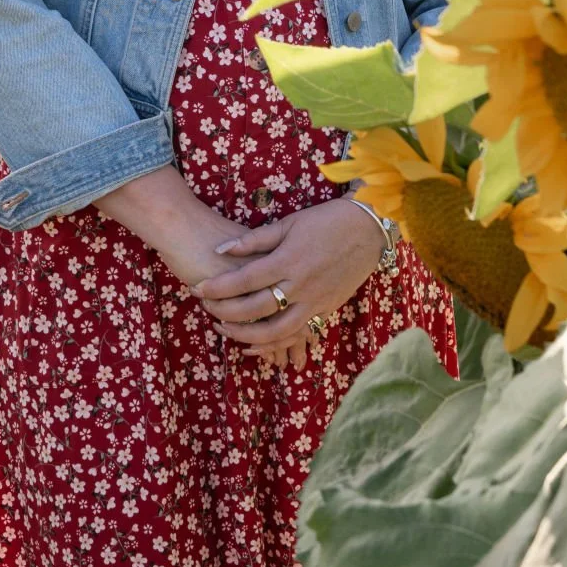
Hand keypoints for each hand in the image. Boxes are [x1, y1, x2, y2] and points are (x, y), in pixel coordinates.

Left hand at [193, 198, 388, 361]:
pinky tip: (253, 346)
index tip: (198, 288)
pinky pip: (296, 335)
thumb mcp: (288, 223)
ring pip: (276, 331)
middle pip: (255, 308)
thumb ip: (254, 240)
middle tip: (205, 307)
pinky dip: (273, 345)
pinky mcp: (325, 311)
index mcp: (289, 260)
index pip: (245, 279)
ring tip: (224, 328)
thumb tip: (222, 250)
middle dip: (225, 311)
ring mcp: (314, 302)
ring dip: (246, 335)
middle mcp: (301, 285)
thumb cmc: (325, 221)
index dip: (219, 287)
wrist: (367, 230)